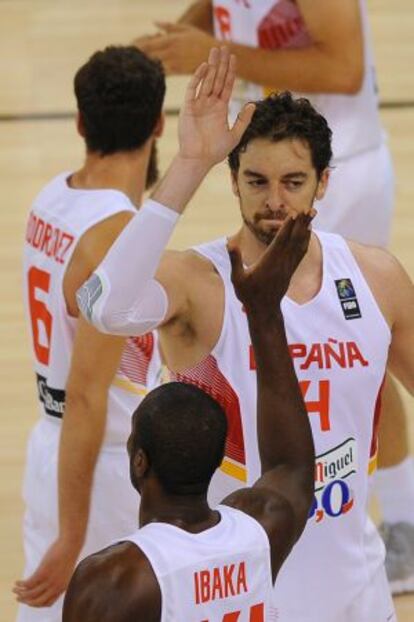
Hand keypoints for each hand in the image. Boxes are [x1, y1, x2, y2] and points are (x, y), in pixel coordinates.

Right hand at [13, 538, 79, 606]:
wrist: (71, 543)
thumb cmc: (68, 553)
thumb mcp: (65, 570)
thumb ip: (59, 578)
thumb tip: (49, 580)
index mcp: (62, 587)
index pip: (48, 603)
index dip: (37, 604)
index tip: (30, 600)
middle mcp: (55, 587)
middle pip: (37, 602)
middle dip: (26, 602)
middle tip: (19, 598)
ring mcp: (49, 581)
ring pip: (30, 594)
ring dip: (20, 594)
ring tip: (15, 590)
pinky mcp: (43, 573)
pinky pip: (28, 584)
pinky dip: (21, 585)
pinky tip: (17, 582)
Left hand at [133, 23, 216, 74]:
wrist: (215, 56)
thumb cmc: (200, 40)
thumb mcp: (185, 29)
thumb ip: (168, 26)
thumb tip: (153, 22)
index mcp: (170, 39)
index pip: (148, 43)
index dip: (136, 46)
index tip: (128, 49)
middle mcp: (170, 50)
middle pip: (147, 55)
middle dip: (137, 57)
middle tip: (127, 60)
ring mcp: (174, 62)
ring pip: (153, 64)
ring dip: (144, 66)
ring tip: (134, 68)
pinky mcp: (177, 71)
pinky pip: (162, 73)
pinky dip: (154, 73)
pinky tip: (149, 74)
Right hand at [178, 46, 254, 165]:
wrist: (199, 159)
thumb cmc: (215, 151)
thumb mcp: (235, 135)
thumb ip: (243, 120)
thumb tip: (252, 105)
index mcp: (221, 108)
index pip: (226, 85)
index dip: (230, 71)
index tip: (233, 57)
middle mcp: (210, 104)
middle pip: (216, 79)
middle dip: (220, 63)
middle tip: (223, 46)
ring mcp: (199, 104)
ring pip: (206, 80)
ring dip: (211, 66)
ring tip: (215, 50)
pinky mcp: (188, 107)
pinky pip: (193, 89)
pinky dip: (198, 78)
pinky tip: (205, 67)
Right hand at [228, 213, 314, 311]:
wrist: (264, 310)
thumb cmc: (248, 294)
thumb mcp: (237, 278)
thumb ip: (235, 259)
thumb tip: (229, 242)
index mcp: (269, 263)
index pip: (280, 241)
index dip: (288, 227)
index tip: (294, 214)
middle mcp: (282, 263)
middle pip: (294, 239)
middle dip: (301, 223)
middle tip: (308, 209)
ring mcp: (288, 266)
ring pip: (300, 244)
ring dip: (306, 228)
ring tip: (311, 215)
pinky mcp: (291, 269)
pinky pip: (301, 252)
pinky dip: (305, 240)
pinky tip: (308, 232)